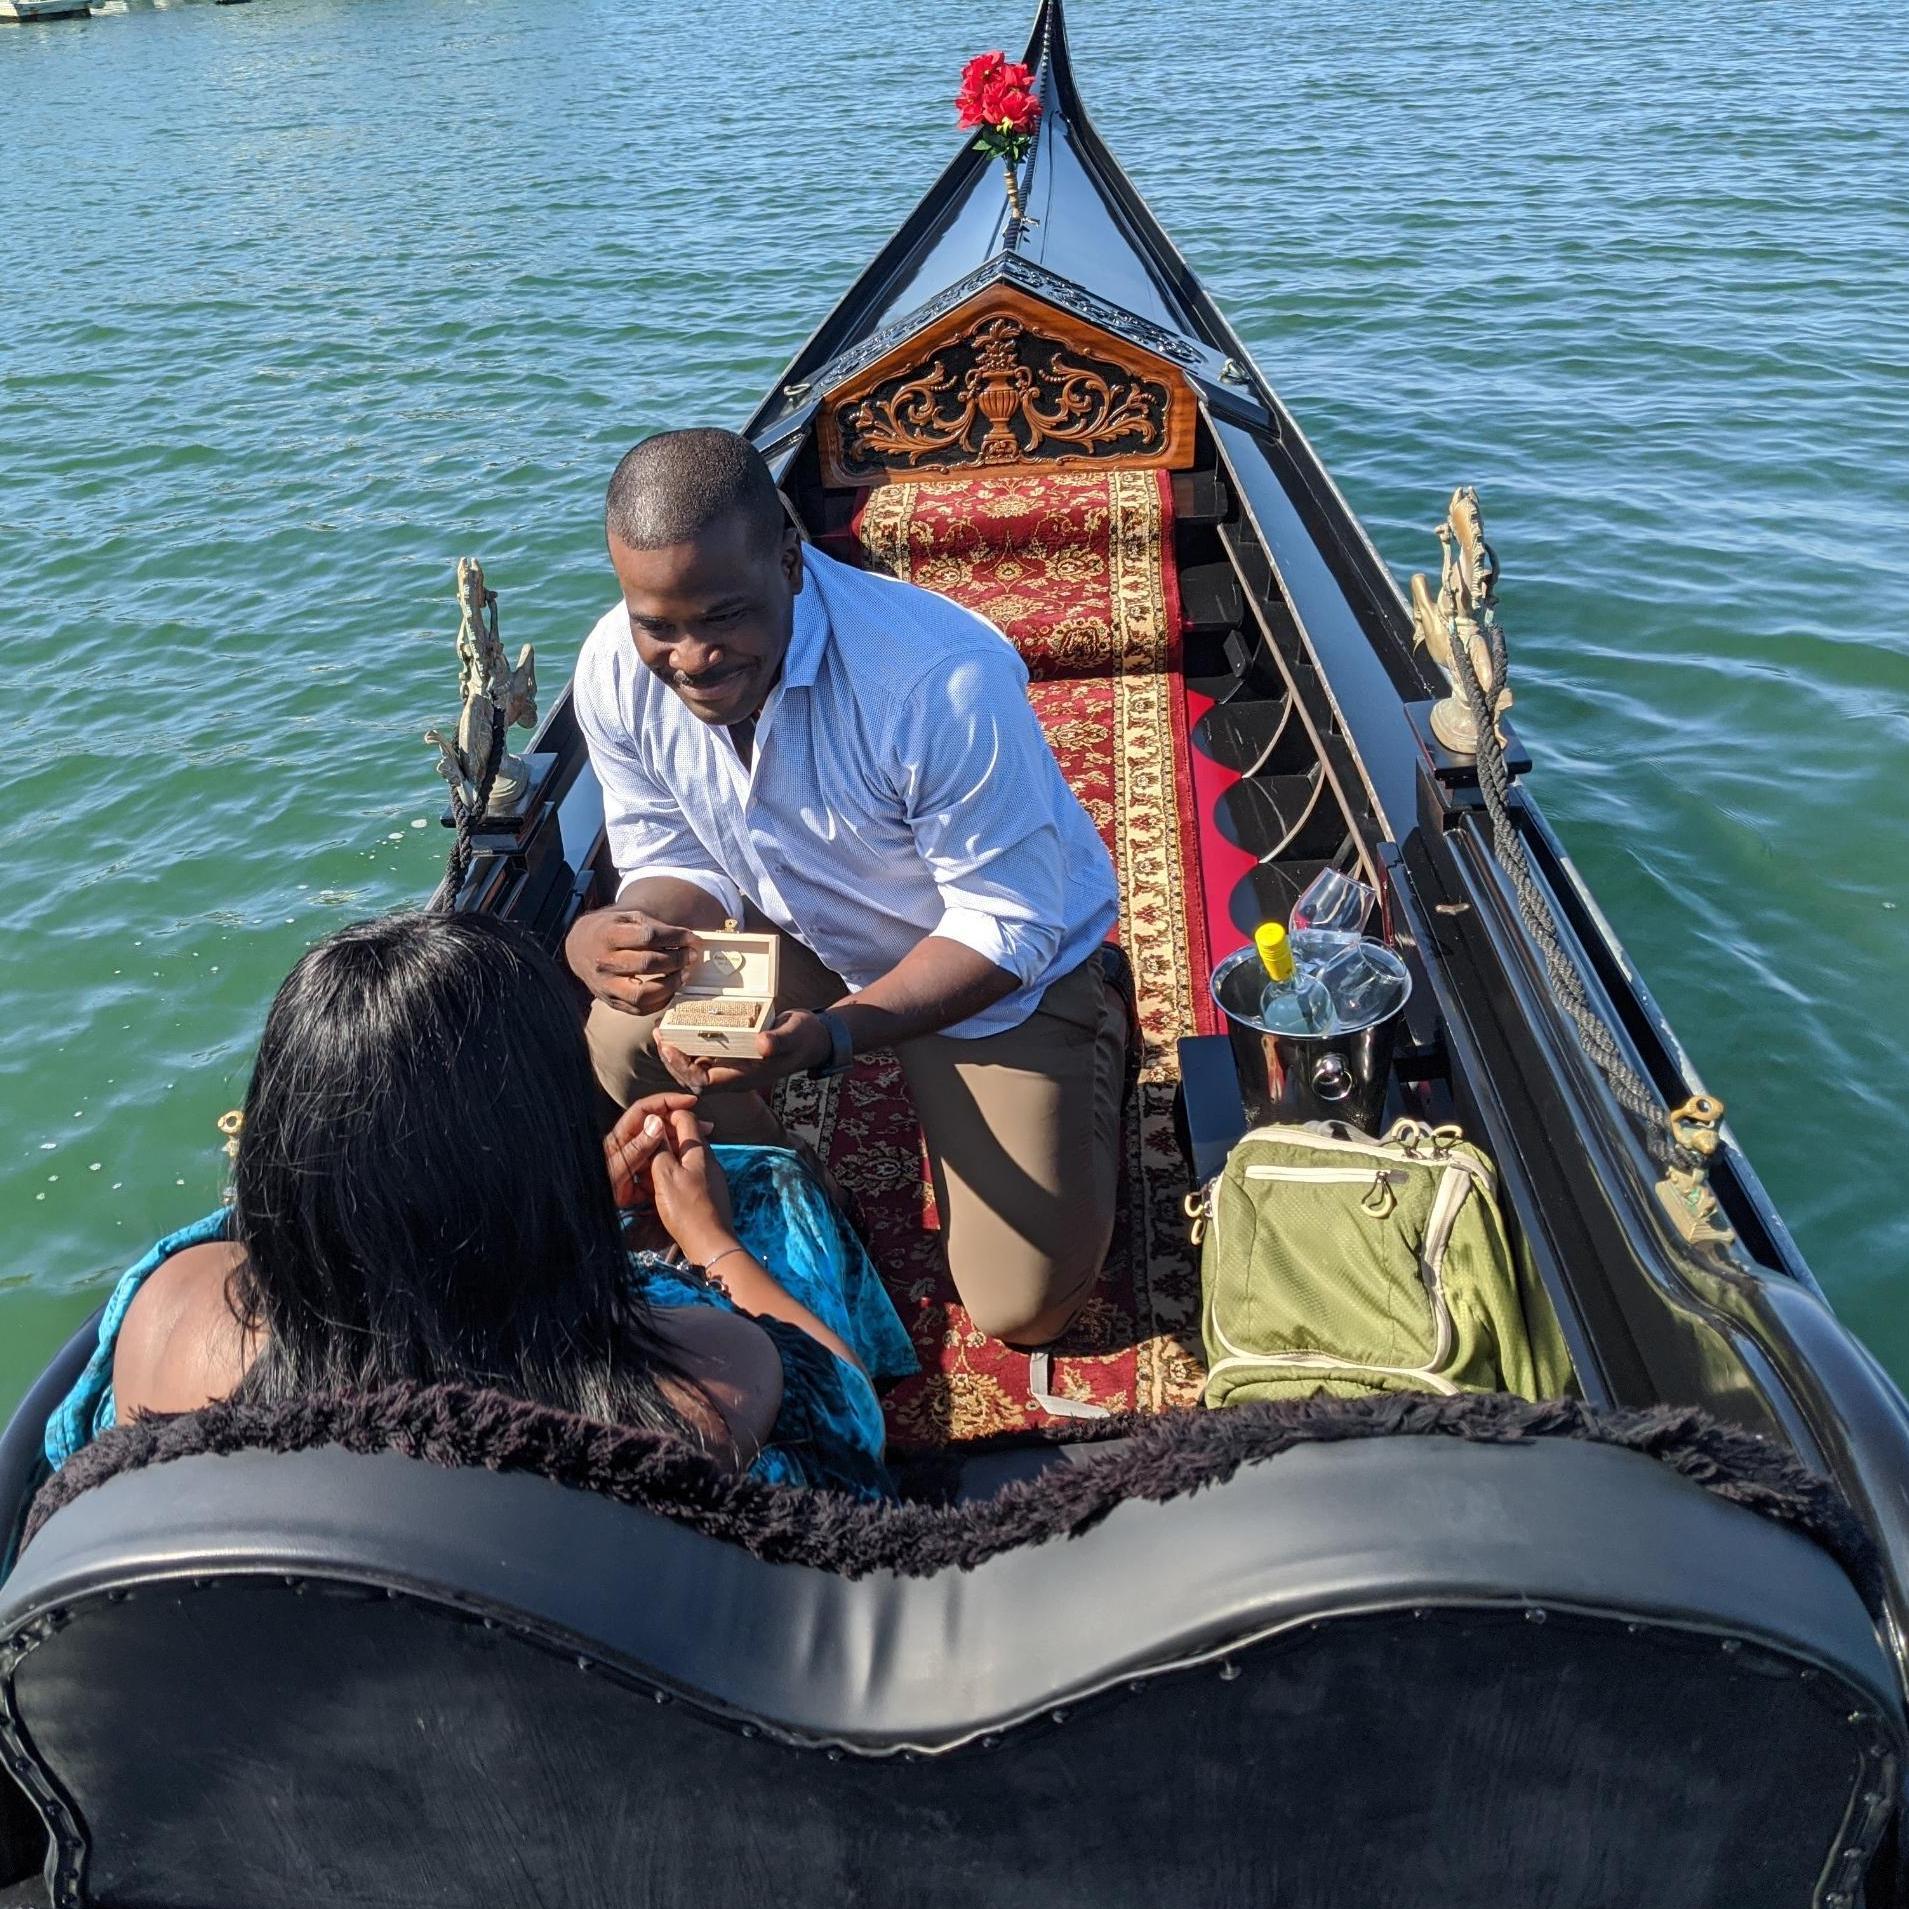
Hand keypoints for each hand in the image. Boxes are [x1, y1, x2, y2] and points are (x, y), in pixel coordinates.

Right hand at [565, 908, 701, 1015]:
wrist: (578, 948)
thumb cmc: (610, 930)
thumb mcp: (627, 918)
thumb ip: (655, 927)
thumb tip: (689, 940)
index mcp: (608, 935)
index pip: (647, 937)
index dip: (674, 938)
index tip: (690, 938)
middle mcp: (603, 962)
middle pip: (646, 964)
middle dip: (675, 960)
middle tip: (691, 956)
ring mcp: (605, 986)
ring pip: (642, 994)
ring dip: (670, 985)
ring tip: (684, 974)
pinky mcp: (610, 1002)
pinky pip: (639, 1009)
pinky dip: (660, 1001)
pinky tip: (671, 988)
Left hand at [603, 1092, 705, 1207]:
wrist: (588, 1211)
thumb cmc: (596, 1187)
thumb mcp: (617, 1168)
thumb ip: (637, 1147)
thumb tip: (657, 1121)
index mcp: (621, 1137)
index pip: (646, 1109)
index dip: (667, 1101)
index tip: (690, 1101)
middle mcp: (629, 1146)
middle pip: (658, 1127)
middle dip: (681, 1124)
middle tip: (706, 1128)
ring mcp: (634, 1164)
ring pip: (662, 1149)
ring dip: (680, 1147)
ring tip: (700, 1150)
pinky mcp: (637, 1182)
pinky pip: (658, 1171)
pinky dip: (672, 1170)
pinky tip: (686, 1172)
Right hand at [649, 1108, 737, 1262]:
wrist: (709, 1243)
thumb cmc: (686, 1208)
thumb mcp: (665, 1175)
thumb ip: (660, 1149)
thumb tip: (656, 1125)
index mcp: (698, 1150)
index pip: (685, 1117)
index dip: (666, 1115)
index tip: (648, 1123)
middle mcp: (708, 1159)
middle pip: (685, 1138)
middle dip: (664, 1139)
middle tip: (643, 1149)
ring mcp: (711, 1177)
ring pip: (685, 1158)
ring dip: (667, 1159)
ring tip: (647, 1170)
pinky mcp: (709, 1193)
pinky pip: (689, 1175)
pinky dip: (674, 1176)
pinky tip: (661, 1188)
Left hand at [656, 1009, 833, 1093]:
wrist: (814, 1039)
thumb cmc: (804, 1038)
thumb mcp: (795, 1035)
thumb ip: (779, 1040)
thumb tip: (762, 1044)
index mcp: (744, 1076)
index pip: (703, 1082)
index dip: (682, 1068)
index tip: (669, 1046)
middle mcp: (733, 1074)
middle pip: (692, 1077)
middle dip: (671, 1060)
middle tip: (659, 1034)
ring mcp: (732, 1066)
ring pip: (694, 1067)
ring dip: (676, 1051)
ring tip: (662, 1029)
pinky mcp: (732, 1054)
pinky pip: (703, 1054)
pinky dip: (687, 1042)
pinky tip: (679, 1025)